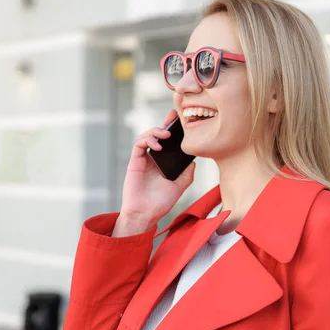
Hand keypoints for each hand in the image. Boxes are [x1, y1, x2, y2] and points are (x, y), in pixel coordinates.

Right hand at [113, 110, 195, 235]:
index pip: (168, 142)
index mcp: (163, 162)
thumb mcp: (179, 187)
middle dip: (165, 123)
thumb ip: (187, 174)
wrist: (146, 214)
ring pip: (147, 136)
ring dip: (156, 131)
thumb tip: (194, 162)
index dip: (173, 130)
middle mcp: (152, 158)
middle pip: (157, 135)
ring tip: (166, 134)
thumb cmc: (160, 203)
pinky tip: (158, 145)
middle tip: (173, 115)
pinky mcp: (135, 161)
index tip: (181, 121)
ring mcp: (143, 159)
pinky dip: (148, 141)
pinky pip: (139, 144)